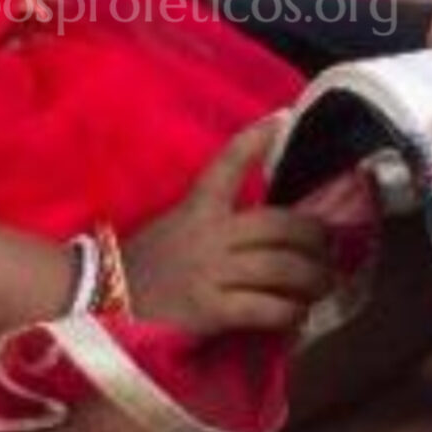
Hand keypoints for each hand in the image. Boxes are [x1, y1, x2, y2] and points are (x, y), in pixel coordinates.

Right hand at [125, 119, 334, 336]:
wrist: (100, 308)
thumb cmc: (141, 267)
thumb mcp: (173, 226)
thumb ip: (212, 218)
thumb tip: (265, 223)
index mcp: (196, 207)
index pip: (227, 164)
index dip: (255, 140)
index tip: (282, 118)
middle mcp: (208, 235)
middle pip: (280, 225)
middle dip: (315, 236)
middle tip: (332, 245)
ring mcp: (210, 272)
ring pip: (282, 267)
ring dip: (313, 277)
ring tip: (325, 282)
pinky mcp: (210, 310)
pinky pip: (265, 308)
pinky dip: (290, 312)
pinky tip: (298, 314)